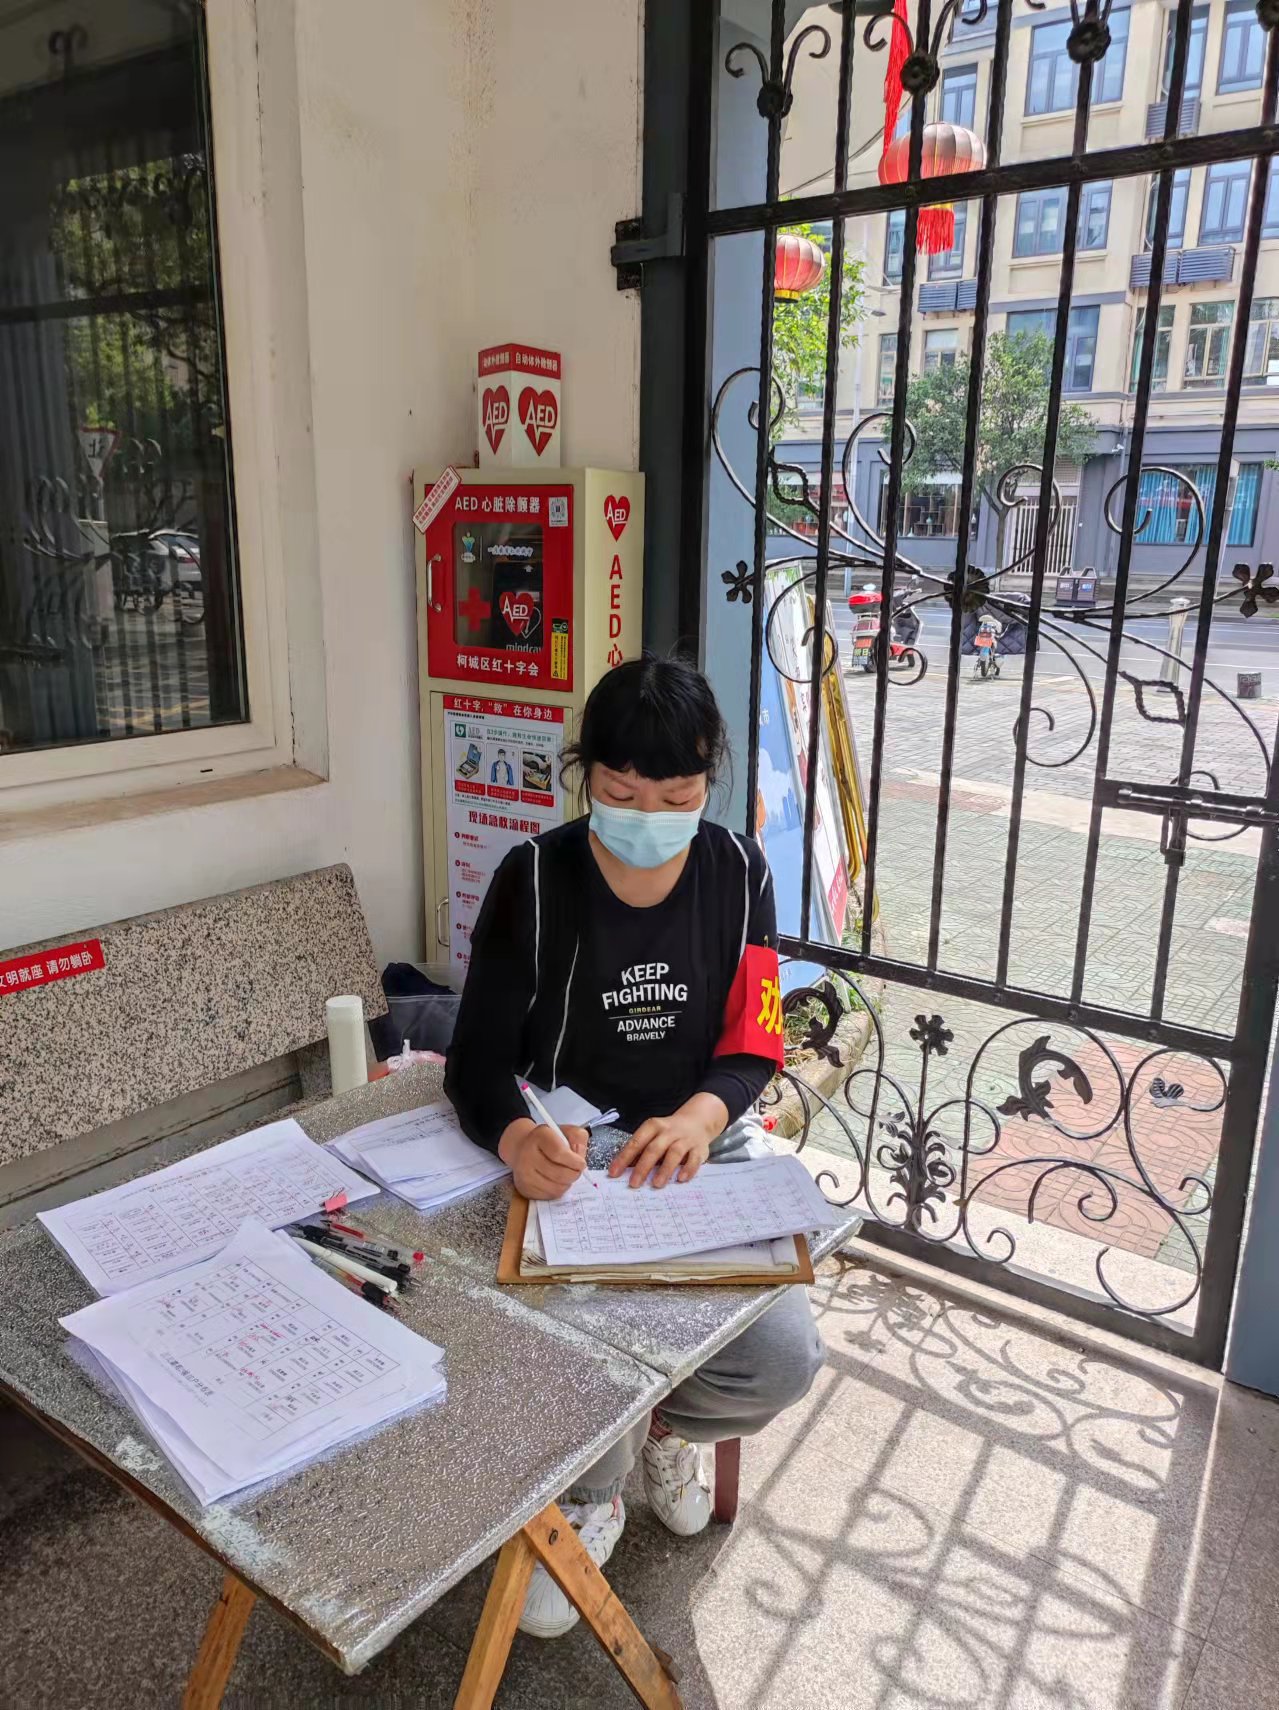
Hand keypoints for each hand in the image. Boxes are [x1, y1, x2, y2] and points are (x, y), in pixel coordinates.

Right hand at [499, 1118, 588, 1200]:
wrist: (523, 1148)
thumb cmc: (549, 1141)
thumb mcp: (566, 1131)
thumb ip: (578, 1139)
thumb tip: (580, 1158)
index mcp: (539, 1137)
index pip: (560, 1153)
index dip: (575, 1161)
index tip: (581, 1163)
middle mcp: (527, 1155)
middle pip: (559, 1174)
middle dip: (574, 1174)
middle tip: (576, 1170)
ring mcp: (524, 1174)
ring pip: (556, 1188)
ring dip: (567, 1183)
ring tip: (566, 1174)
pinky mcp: (524, 1189)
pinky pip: (549, 1195)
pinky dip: (558, 1190)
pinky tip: (556, 1180)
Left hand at [607, 1095, 727, 1188]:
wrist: (697, 1120)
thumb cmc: (669, 1132)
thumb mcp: (653, 1135)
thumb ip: (641, 1151)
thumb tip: (624, 1170)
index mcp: (653, 1126)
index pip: (636, 1142)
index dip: (624, 1158)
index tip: (614, 1173)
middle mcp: (669, 1131)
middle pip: (654, 1148)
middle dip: (643, 1167)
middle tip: (634, 1184)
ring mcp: (685, 1139)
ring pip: (674, 1153)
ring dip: (665, 1169)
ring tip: (656, 1184)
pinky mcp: (699, 1148)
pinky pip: (694, 1159)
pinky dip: (688, 1169)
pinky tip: (681, 1179)